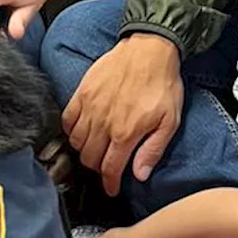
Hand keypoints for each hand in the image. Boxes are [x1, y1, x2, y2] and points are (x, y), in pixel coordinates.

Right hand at [63, 34, 182, 195]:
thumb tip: (139, 175)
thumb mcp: (170, 120)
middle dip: (97, 169)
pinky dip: (71, 131)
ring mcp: (90, 107)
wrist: (150, 48)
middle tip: (106, 167)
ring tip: (95, 150)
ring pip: (76, 142)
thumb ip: (153, 150)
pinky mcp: (82, 92)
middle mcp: (103, 123)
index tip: (112, 189)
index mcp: (126, 132)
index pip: (109, 169)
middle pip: (89, 158)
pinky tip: (81, 131)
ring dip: (84, 151)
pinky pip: (67, 119)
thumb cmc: (163, 83)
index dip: (109, 184)